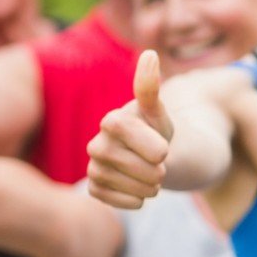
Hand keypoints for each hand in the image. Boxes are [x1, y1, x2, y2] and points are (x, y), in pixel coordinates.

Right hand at [87, 50, 172, 209]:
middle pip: (136, 167)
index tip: (163, 148)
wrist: (150, 156)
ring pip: (128, 186)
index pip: (139, 140)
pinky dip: (134, 200)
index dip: (155, 147)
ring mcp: (93, 167)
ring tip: (151, 177)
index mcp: (112, 121)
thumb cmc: (155, 130)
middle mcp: (96, 144)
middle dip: (155, 169)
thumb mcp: (159, 112)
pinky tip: (138, 191)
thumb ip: (151, 88)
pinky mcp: (94, 189)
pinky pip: (117, 201)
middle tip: (159, 165)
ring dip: (148, 186)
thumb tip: (149, 55)